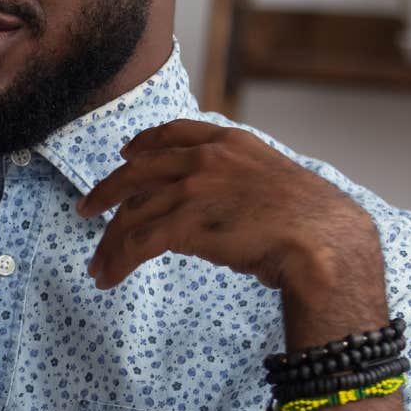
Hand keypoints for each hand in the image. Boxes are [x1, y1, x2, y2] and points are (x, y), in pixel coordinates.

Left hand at [75, 121, 386, 343]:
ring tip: (96, 266)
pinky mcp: (185, 224)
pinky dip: (117, 262)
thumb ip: (242, 180)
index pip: (174, 132)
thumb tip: (223, 203)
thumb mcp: (275, 181)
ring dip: (109, 243)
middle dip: (105, 192)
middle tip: (85, 210)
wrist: (325, 242)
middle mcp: (206, 159)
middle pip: (137, 172)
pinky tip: (109, 277)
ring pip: (132, 214)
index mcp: (231, 142)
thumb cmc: (314, 223)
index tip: (125, 153)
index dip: (144, 143)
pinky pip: (137, 244)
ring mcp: (193, 190)